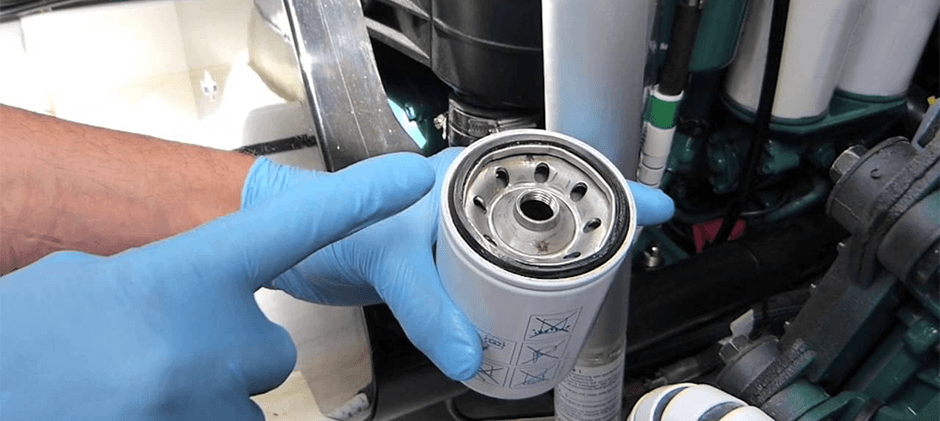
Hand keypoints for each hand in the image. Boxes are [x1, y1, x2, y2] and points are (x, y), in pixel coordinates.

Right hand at [0, 154, 433, 419]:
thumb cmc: (28, 333)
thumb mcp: (95, 279)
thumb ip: (173, 281)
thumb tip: (204, 299)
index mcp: (186, 274)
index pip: (294, 226)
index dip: (357, 200)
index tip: (407, 180)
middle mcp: (213, 342)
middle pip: (274, 350)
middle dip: (232, 350)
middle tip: (160, 346)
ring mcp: (205, 403)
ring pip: (245, 401)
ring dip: (205, 392)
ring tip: (134, 380)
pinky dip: (191, 413)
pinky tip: (139, 401)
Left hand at [242, 148, 674, 380]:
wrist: (284, 245)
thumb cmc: (324, 220)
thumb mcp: (386, 256)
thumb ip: (428, 304)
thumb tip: (470, 353)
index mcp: (462, 181)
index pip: (546, 175)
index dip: (604, 189)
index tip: (648, 208)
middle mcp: (466, 207)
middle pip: (545, 222)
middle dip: (586, 244)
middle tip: (618, 268)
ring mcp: (455, 241)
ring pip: (519, 260)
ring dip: (548, 284)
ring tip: (581, 303)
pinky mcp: (441, 273)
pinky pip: (487, 289)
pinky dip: (509, 307)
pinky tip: (523, 322)